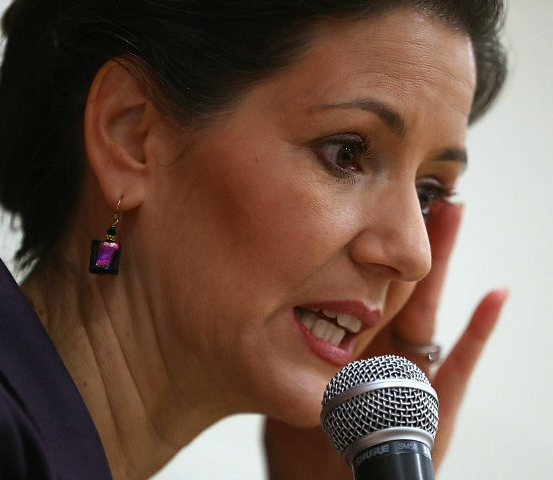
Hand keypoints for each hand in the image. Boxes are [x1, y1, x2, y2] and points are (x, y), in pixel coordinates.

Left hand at [264, 203, 507, 478]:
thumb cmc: (302, 442)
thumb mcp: (287, 383)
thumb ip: (282, 345)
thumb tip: (250, 294)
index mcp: (350, 344)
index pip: (360, 283)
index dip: (365, 244)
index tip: (365, 201)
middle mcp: (384, 351)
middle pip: (399, 283)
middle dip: (408, 237)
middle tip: (415, 187)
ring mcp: (411, 375)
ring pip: (429, 308)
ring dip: (442, 261)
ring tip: (452, 212)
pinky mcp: (435, 407)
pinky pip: (458, 366)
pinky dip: (477, 332)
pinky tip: (493, 297)